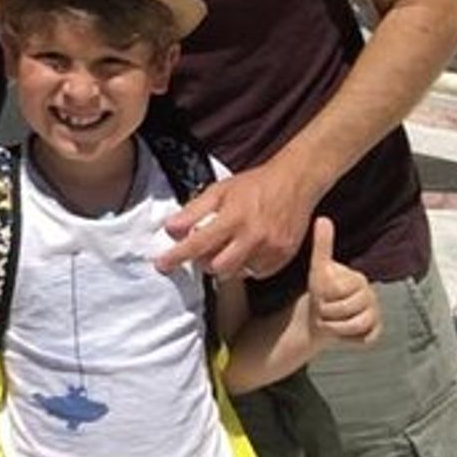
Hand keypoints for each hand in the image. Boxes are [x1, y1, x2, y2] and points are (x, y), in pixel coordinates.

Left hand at [157, 161, 315, 278]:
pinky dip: (245, 266)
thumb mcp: (219, 190)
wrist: (295, 182)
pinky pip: (256, 273)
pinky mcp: (283, 257)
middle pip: (216, 267)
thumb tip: (170, 229)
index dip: (176, 257)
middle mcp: (253, 236)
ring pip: (236, 273)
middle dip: (203, 262)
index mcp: (234, 217)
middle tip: (203, 249)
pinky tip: (246, 249)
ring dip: (224, 264)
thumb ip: (194, 210)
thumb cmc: (254, 185)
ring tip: (226, 246)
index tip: (161, 265)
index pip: (198, 244)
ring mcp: (271, 249)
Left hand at [307, 218, 380, 345]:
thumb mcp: (317, 269)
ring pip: (353, 325)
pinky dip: (346, 339)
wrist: (318, 318)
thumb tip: (323, 218)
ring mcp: (376, 315)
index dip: (322, 296)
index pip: (338, 290)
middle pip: (345, 309)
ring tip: (331, 320)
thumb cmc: (320, 292)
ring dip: (335, 327)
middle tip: (324, 310)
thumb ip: (322, 244)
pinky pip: (363, 339)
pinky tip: (341, 331)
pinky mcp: (376, 333)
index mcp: (359, 280)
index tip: (320, 295)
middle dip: (327, 313)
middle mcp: (372, 296)